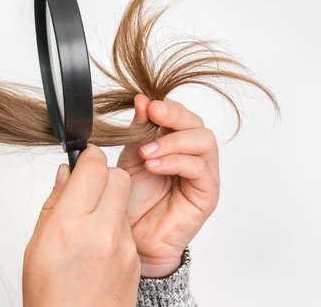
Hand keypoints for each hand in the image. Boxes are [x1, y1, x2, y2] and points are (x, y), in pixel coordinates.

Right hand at [23, 144, 140, 306]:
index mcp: (70, 225)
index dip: (88, 156)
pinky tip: (98, 244)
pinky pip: (127, 226)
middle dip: (103, 174)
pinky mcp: (135, 258)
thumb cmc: (49, 295)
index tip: (84, 158)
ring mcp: (123, 246)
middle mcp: (102, 231)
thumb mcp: (37, 245)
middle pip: (118, 176)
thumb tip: (66, 174)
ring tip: (88, 224)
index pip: (93, 166)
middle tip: (87, 188)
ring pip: (124, 200)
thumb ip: (55, 203)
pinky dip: (114, 224)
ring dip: (109, 200)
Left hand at [116, 93, 219, 277]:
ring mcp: (202, 174)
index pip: (179, 114)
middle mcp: (191, 155)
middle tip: (153, 114)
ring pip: (203, 141)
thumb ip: (139, 131)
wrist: (131, 237)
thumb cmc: (131, 201)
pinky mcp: (207, 193)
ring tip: (146, 152)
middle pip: (196, 123)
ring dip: (173, 141)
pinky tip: (154, 166)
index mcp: (173, 143)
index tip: (145, 104)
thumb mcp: (130, 157)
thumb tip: (142, 100)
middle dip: (174, 115)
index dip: (165, 106)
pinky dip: (176, 162)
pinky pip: (199, 168)